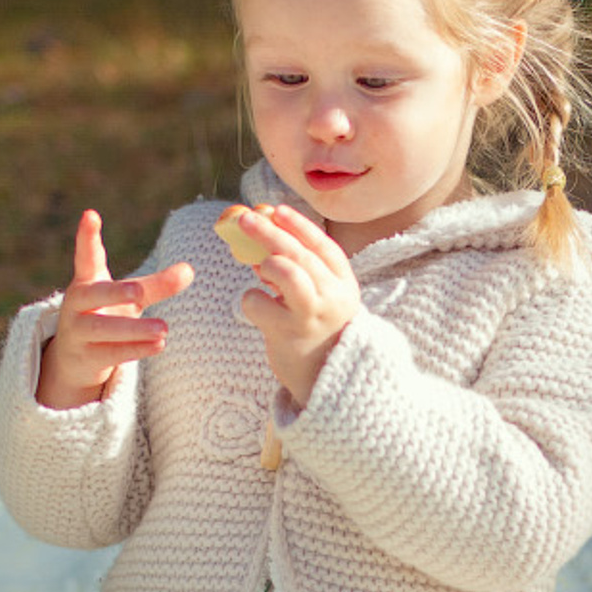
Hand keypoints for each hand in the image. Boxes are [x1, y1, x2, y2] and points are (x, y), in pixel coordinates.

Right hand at [37, 210, 193, 410]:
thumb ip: (158, 285)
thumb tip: (190, 269)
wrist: (76, 358)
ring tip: (164, 329)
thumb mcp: (131, 298)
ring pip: (103, 329)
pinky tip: (159, 345)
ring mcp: (77, 331)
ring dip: (134, 329)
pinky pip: (110, 353)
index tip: (90, 214)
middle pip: (94, 295)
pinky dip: (135, 349)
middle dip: (114, 292)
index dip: (87, 237)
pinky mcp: (85, 357)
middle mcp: (77, 304)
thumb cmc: (107, 315)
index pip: (86, 257)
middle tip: (138, 291)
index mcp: (87, 281)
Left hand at [231, 203, 361, 407]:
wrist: (326, 381)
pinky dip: (251, 299)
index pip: (324, 248)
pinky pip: (258, 303)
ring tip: (260, 271)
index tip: (277, 210)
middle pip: (301, 255)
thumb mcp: (323, 299)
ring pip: (287, 273)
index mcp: (344, 286)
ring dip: (268, 264)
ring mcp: (311, 316)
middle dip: (271, 233)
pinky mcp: (288, 333)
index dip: (300, 226)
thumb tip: (262, 240)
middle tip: (246, 219)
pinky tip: (259, 308)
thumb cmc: (319, 332)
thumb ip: (301, 272)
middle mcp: (332, 298)